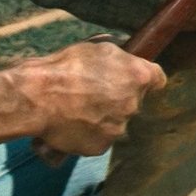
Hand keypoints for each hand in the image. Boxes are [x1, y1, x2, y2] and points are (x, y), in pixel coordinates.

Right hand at [11, 38, 165, 155]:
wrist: (38, 96)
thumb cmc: (66, 67)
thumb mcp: (99, 48)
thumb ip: (119, 58)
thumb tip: (123, 61)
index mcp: (138, 77)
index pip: (158, 79)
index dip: (144, 79)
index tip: (133, 79)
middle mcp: (133, 104)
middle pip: (133, 102)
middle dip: (118, 97)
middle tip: (92, 92)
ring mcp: (118, 128)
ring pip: (115, 122)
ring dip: (102, 117)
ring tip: (76, 109)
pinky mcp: (100, 147)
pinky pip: (98, 139)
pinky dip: (87, 134)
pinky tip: (71, 124)